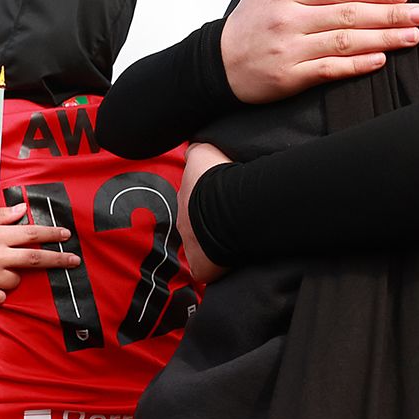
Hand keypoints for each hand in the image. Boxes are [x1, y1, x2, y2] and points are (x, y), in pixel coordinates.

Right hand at [0, 202, 80, 305]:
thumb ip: (1, 216)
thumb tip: (22, 209)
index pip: (31, 233)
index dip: (52, 234)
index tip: (66, 235)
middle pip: (35, 259)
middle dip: (58, 259)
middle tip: (73, 261)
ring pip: (15, 281)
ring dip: (12, 277)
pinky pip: (0, 298)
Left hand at [179, 142, 231, 283]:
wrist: (228, 207)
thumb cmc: (218, 178)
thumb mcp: (204, 151)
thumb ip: (196, 151)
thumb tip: (192, 148)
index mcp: (184, 199)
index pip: (192, 200)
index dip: (206, 200)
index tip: (220, 199)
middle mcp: (182, 223)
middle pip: (195, 225)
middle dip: (209, 224)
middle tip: (231, 220)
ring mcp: (190, 248)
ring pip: (202, 248)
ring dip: (215, 245)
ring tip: (235, 240)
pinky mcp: (201, 268)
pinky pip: (209, 270)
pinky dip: (219, 268)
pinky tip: (234, 261)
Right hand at [219, 0, 418, 102]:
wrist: (218, 63)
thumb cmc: (249, 18)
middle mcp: (290, 20)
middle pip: (347, 15)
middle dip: (387, 15)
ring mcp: (290, 50)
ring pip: (343, 42)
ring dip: (381, 40)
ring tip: (411, 37)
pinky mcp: (290, 77)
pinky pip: (328, 70)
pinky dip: (355, 66)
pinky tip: (380, 61)